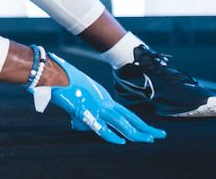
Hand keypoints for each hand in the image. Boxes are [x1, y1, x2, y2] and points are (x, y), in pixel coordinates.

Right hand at [31, 54, 165, 144]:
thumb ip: (81, 112)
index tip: (148, 129)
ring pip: (121, 122)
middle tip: (160, 135)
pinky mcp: (86, 110)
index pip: (125, 112)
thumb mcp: (77, 98)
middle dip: (146, 128)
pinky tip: (121, 142)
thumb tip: (78, 124)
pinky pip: (100, 127)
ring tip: (149, 140)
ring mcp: (97, 105)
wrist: (54, 74)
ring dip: (136, 132)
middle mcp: (104, 101)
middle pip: (129, 117)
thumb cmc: (64, 83)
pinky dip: (111, 135)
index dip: (138, 122)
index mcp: (103, 97)